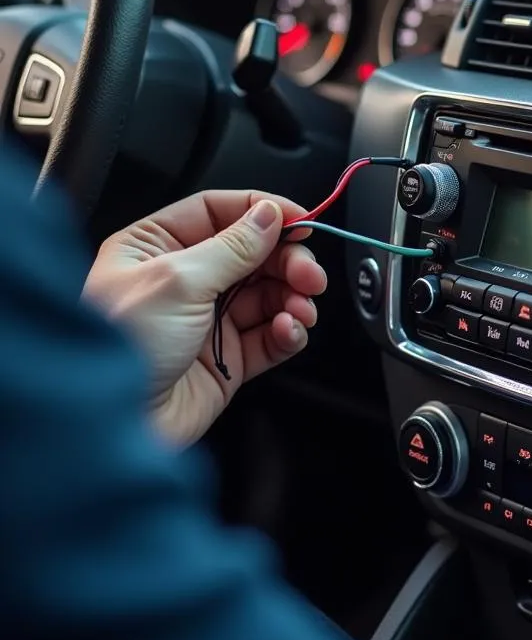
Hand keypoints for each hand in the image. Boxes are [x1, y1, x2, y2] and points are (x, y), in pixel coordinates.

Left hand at [83, 192, 326, 446]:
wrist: (113, 427)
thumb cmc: (121, 348)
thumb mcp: (178, 280)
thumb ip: (233, 246)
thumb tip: (270, 216)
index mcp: (156, 247)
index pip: (220, 212)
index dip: (264, 212)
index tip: (302, 220)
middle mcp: (184, 280)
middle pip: (255, 253)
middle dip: (288, 262)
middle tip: (311, 276)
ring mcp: (208, 320)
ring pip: (270, 294)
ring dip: (294, 297)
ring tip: (301, 309)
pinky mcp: (227, 358)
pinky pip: (271, 336)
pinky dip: (288, 331)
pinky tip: (288, 331)